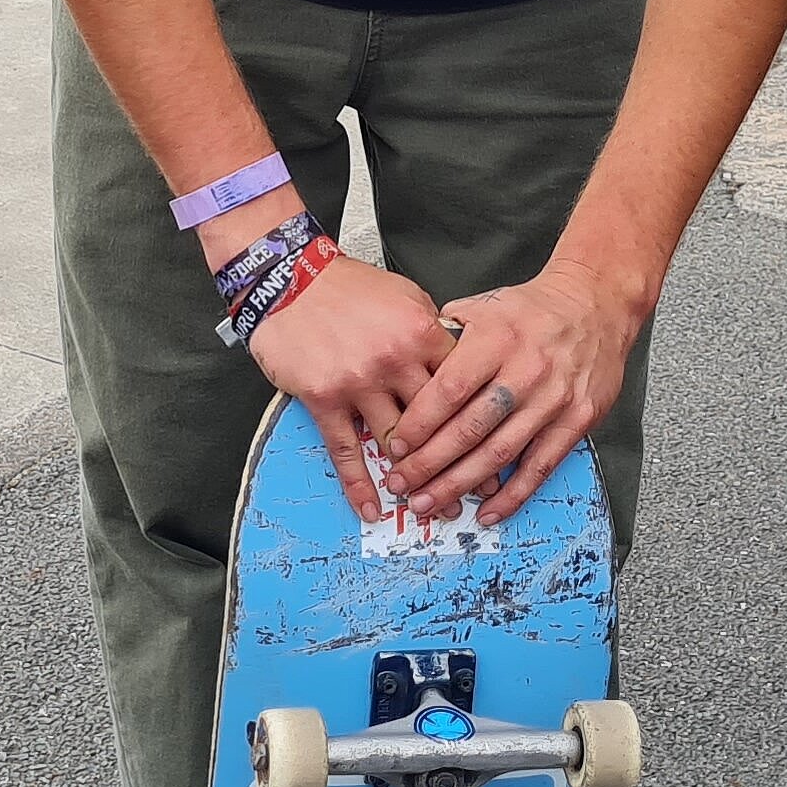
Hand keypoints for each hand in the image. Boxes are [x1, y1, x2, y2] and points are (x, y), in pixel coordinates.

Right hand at [247, 256, 454, 521]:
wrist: (289, 279)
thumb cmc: (350, 286)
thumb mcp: (406, 295)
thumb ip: (432, 333)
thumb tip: (459, 365)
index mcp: (421, 331)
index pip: (461, 385)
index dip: (480, 420)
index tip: (497, 446)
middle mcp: (394, 359)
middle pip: (436, 421)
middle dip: (457, 461)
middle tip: (475, 491)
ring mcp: (358, 381)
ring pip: (394, 441)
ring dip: (415, 479)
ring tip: (432, 507)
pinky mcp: (324, 397)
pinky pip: (344, 449)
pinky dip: (359, 484)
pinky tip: (372, 508)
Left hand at [380, 262, 643, 526]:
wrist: (595, 304)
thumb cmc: (531, 310)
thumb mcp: (483, 307)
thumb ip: (445, 337)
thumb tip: (407, 368)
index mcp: (496, 339)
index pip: (450, 389)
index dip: (420, 423)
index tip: (396, 447)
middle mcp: (526, 370)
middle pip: (470, 428)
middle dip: (430, 463)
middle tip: (401, 484)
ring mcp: (554, 399)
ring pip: (499, 453)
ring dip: (460, 485)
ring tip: (430, 502)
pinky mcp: (577, 420)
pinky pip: (540, 466)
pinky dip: (513, 494)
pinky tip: (487, 512)